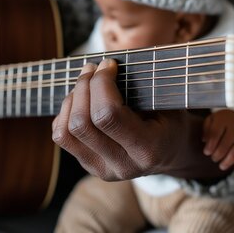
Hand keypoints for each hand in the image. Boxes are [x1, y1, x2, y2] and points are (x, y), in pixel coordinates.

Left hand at [52, 59, 223, 180]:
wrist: (172, 152)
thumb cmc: (170, 118)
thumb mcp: (169, 101)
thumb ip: (143, 86)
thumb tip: (106, 63)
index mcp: (148, 149)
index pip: (108, 115)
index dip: (101, 83)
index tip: (109, 64)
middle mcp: (123, 165)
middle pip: (82, 123)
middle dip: (84, 86)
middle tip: (93, 67)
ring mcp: (103, 169)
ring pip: (67, 131)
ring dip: (72, 98)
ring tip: (85, 81)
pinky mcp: (89, 166)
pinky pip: (62, 136)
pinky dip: (65, 112)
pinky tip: (80, 100)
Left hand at [202, 109, 233, 170]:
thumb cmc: (220, 123)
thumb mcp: (210, 121)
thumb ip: (206, 129)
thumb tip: (205, 141)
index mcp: (223, 120)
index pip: (215, 134)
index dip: (210, 146)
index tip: (206, 152)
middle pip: (224, 146)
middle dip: (217, 155)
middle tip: (213, 158)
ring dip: (227, 162)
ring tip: (221, 166)